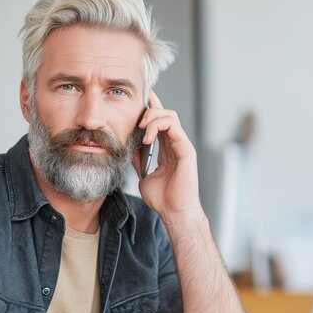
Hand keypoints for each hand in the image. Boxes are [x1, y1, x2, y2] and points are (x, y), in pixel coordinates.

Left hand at [132, 91, 204, 226]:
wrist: (174, 213)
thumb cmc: (163, 199)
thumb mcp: (143, 175)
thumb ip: (138, 160)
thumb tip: (126, 148)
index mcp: (168, 149)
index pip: (160, 122)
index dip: (151, 109)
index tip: (138, 99)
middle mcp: (176, 144)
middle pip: (166, 114)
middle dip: (150, 108)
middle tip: (136, 116)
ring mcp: (182, 145)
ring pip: (170, 116)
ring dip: (153, 117)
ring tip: (141, 127)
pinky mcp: (186, 149)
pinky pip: (173, 126)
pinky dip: (158, 127)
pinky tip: (147, 137)